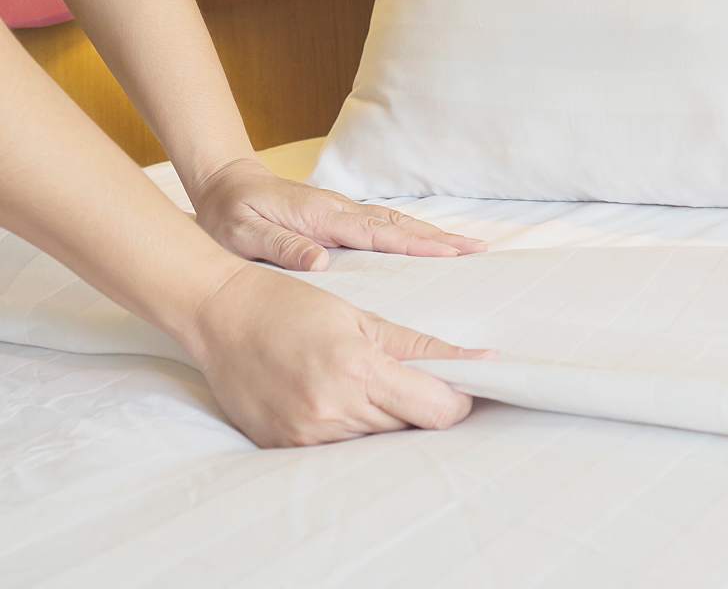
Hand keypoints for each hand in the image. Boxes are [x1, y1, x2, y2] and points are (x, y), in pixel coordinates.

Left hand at [188, 158, 486, 270]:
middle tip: (478, 251)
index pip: (378, 233)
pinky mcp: (340, 215)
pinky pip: (384, 225)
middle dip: (440, 239)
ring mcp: (342, 211)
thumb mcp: (244, 234)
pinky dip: (411, 232)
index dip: (416, 245)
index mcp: (322, 218)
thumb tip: (320, 263)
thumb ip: (281, 246)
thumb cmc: (230, 214)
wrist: (224, 184)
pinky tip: (428, 242)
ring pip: (396, 222)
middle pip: (400, 224)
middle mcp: (340, 210)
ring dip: (432, 235)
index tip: (450, 253)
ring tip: (466, 248)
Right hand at [188, 263, 495, 446]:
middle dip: (420, 405)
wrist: (218, 315)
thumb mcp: (363, 317)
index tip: (456, 385)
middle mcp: (333, 409)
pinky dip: (350, 428)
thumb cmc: (290, 306)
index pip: (436, 410)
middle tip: (405, 377)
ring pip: (377, 441)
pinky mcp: (284, 446)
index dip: (456, 400)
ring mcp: (306, 434)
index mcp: (358, 369)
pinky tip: (334, 398)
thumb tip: (481, 361)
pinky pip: (340, 449)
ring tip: (360, 382)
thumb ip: (423, 347)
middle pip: (411, 428)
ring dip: (384, 418)